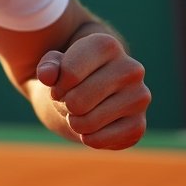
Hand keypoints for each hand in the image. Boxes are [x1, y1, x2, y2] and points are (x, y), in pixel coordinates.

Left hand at [35, 33, 149, 149]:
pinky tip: (92, 128)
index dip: (56, 86)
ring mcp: (139, 97)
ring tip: (80, 113)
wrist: (88, 97)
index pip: (69, 74)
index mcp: (107, 45)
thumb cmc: (69, 76)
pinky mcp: (138, 125)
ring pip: (87, 122)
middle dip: (65, 105)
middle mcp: (130, 69)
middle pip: (77, 101)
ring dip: (74, 123)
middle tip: (70, 101)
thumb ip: (47, 66)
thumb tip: (47, 75)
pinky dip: (88, 138)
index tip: (60, 85)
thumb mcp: (53, 65)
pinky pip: (100, 140)